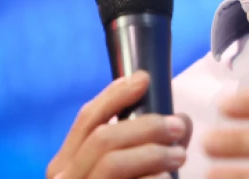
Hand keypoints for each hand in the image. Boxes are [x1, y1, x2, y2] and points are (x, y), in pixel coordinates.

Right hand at [47, 71, 192, 178]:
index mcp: (66, 166)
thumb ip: (146, 148)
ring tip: (179, 157)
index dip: (115, 94)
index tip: (144, 79)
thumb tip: (182, 121)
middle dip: (145, 125)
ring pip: (110, 162)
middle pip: (103, 137)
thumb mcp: (125, 172)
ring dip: (151, 152)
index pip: (87, 119)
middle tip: (179, 126)